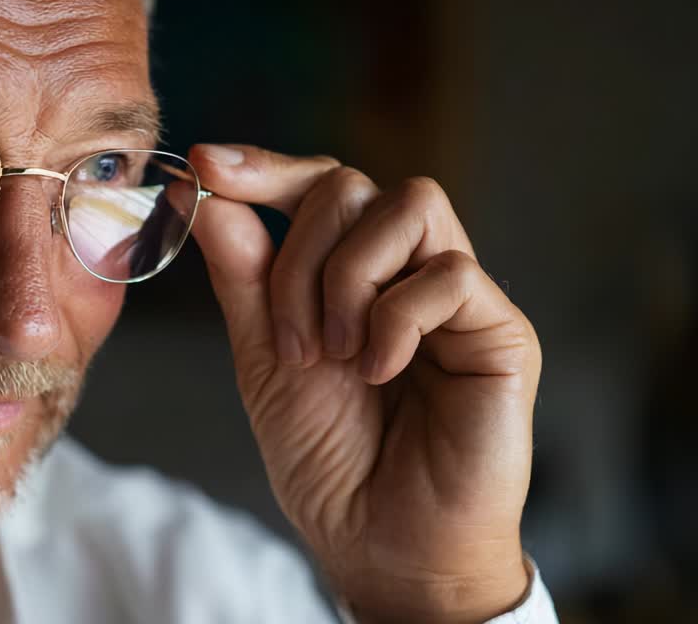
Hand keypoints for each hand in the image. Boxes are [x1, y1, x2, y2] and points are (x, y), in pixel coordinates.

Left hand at [187, 145, 538, 623]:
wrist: (379, 541)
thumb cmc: (329, 457)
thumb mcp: (263, 357)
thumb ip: (244, 276)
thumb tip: (211, 194)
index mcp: (350, 272)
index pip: (317, 186)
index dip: (265, 167)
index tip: (207, 166)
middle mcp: (406, 270)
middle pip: (351, 186)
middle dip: (298, 259)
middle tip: (294, 342)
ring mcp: (456, 295)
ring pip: (407, 205)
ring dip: (346, 280)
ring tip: (337, 355)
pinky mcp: (500, 328)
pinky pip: (449, 271)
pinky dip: (395, 319)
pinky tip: (381, 371)